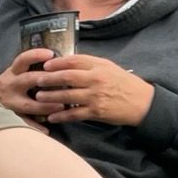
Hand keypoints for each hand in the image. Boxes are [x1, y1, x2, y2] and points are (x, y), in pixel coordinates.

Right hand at [0, 49, 59, 131]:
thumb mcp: (12, 74)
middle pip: (28, 80)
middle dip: (46, 80)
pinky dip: (35, 128)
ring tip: (61, 108)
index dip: (36, 55)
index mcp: (12, 73)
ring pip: (28, 104)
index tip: (51, 54)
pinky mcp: (8, 116)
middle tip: (64, 82)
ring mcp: (9, 103)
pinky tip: (46, 131)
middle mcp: (10, 86)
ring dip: (45, 106)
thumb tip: (54, 64)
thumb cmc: (2, 87)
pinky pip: (23, 123)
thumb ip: (28, 70)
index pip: (23, 59)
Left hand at [30, 55, 154, 127]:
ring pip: (67, 96)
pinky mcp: (96, 112)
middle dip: (49, 79)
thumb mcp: (109, 68)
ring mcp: (95, 96)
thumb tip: (69, 63)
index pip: (74, 60)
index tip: (45, 65)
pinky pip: (74, 114)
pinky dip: (61, 116)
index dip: (57, 62)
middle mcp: (96, 79)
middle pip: (67, 77)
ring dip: (50, 97)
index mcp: (99, 66)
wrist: (141, 102)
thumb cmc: (124, 83)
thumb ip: (91, 65)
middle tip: (36, 80)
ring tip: (38, 97)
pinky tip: (51, 116)